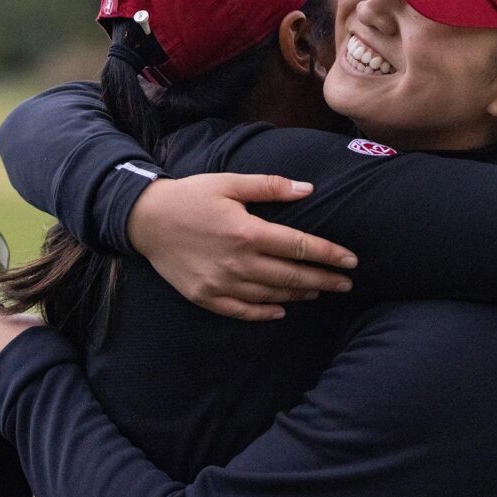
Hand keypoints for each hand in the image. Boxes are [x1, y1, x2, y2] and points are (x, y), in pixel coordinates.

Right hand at [128, 174, 358, 321]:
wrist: (146, 220)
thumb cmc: (191, 196)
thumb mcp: (230, 183)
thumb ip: (270, 187)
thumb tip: (308, 190)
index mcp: (246, 232)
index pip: (299, 247)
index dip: (328, 254)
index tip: (351, 260)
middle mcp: (237, 262)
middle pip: (291, 276)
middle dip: (324, 280)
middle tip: (347, 283)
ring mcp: (221, 283)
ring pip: (271, 296)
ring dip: (300, 295)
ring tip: (320, 291)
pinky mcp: (206, 297)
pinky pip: (242, 311)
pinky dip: (265, 314)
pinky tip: (282, 311)